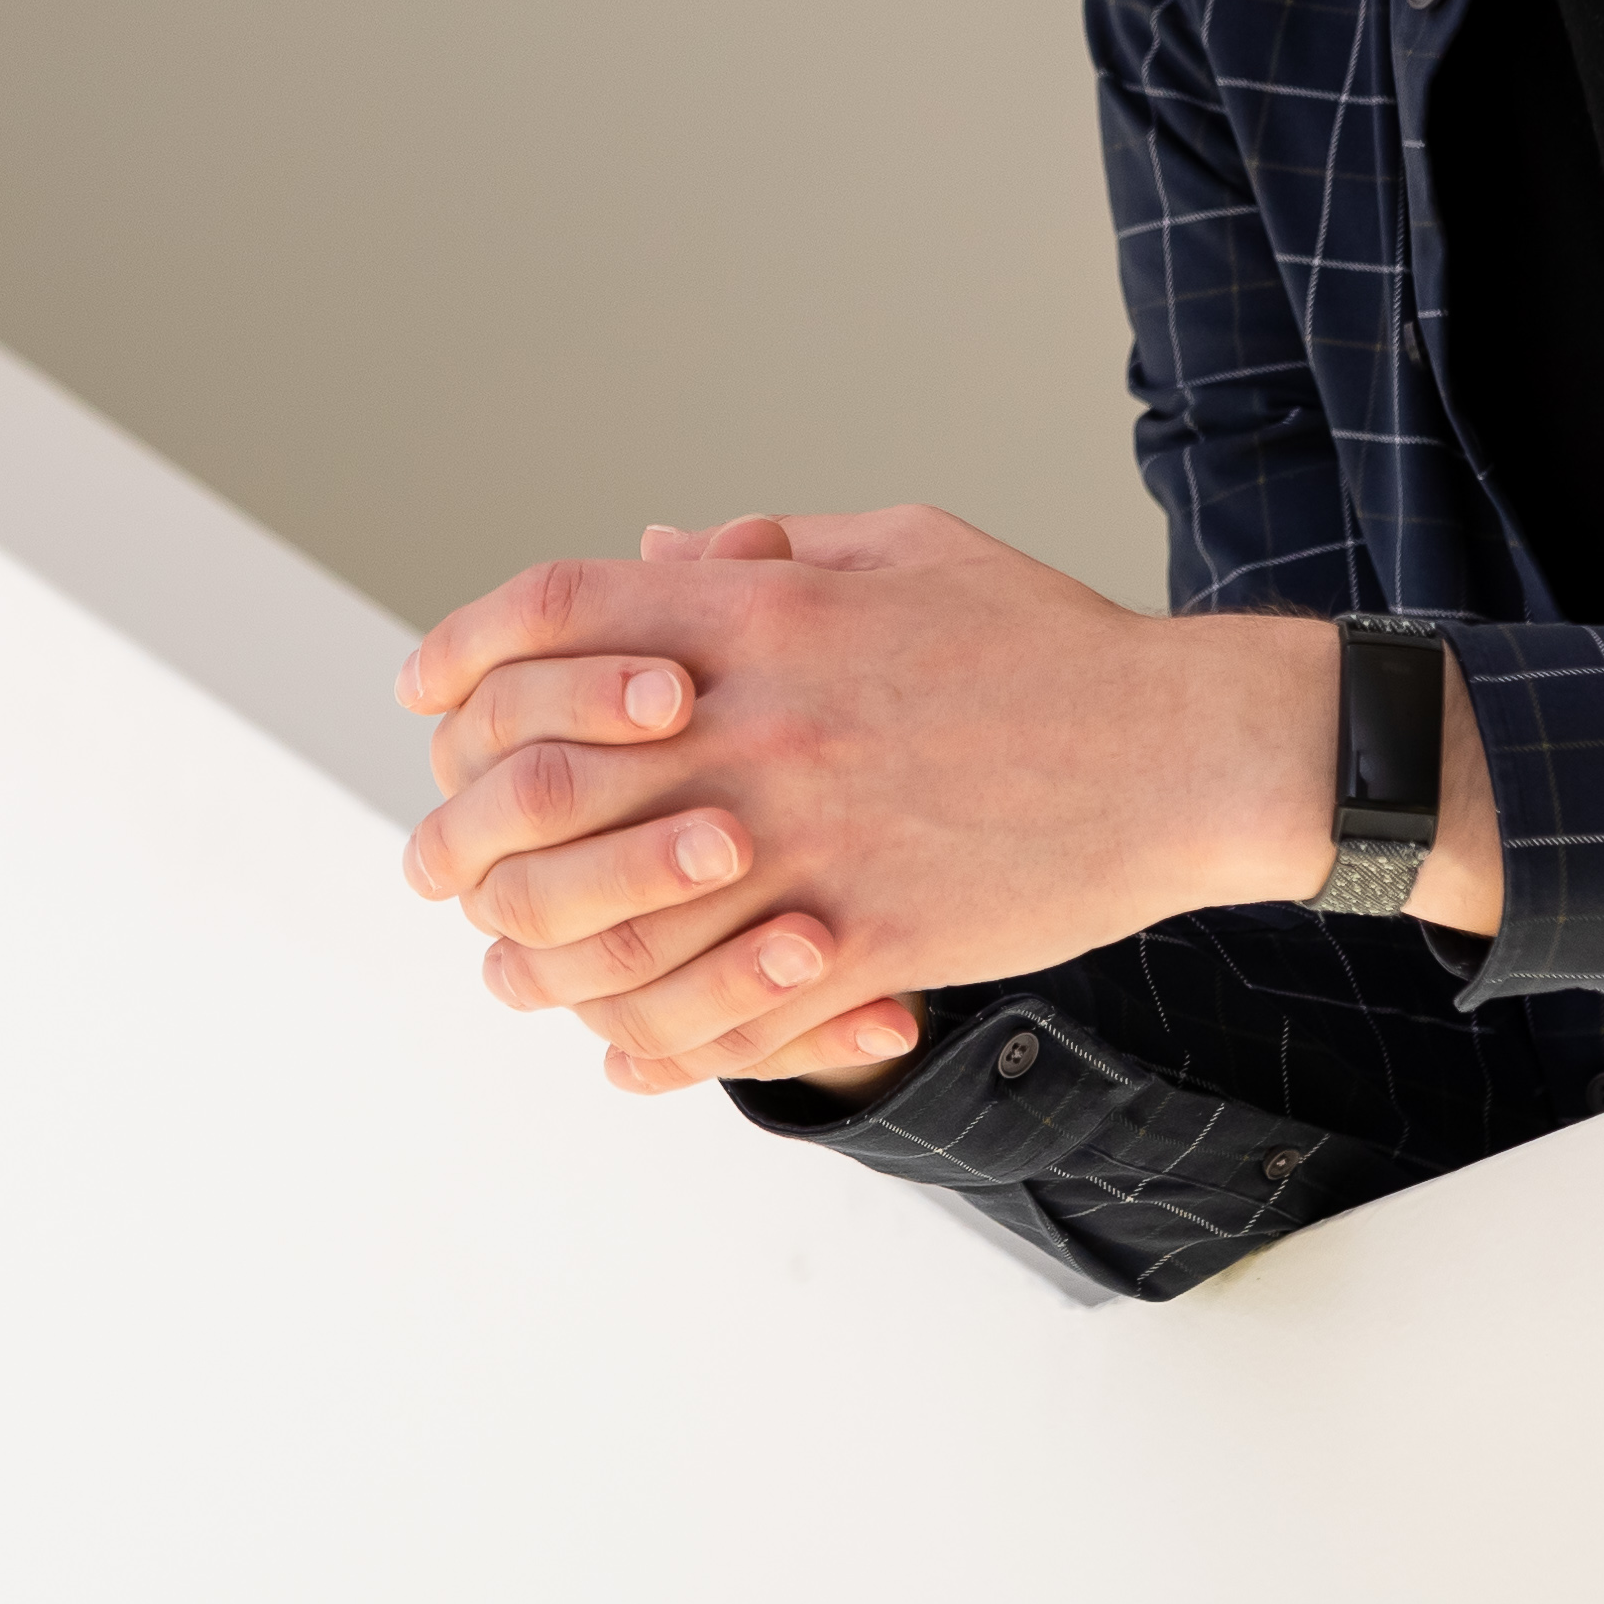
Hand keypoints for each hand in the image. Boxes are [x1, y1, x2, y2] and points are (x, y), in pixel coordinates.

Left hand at [396, 506, 1341, 1090]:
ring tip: (516, 977)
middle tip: (439, 865)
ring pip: (608, 922)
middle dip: (466, 826)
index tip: (423, 699)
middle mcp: (762, 720)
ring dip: (540, 957)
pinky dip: (655, 1044)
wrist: (1181, 750)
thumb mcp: (904, 550)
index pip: (550, 614)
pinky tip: (629, 1053)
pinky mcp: (864, 938)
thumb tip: (651, 552)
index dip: (461, 653)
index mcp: (763, 610)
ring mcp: (809, 839)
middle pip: (541, 777)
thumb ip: (766, 555)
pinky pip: (717, 1016)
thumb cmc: (1047, 641)